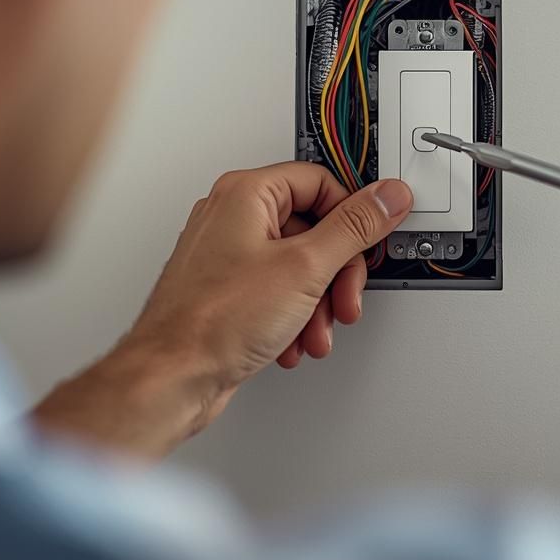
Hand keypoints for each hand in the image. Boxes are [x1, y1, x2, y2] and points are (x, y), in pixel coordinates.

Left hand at [33, 163, 411, 457]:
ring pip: (297, 266)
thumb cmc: (214, 321)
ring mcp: (227, 255)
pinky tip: (292, 340)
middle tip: (343, 298)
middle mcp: (232, 217)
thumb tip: (387, 197)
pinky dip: (293, 316)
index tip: (369, 240)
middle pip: (312, 229)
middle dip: (335, 273)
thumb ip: (354, 228)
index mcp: (246, 194)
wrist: (172, 377)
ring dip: (317, 303)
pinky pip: (276, 291)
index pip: (320, 183)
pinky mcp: (227, 290)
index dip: (351, 215)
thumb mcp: (306, 267)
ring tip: (316, 329)